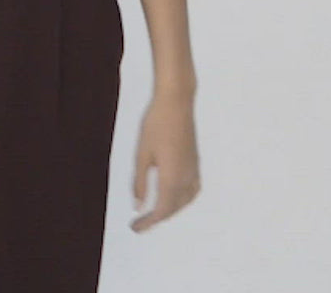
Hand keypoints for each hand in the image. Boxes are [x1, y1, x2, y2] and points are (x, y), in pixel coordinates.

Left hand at [129, 89, 200, 231]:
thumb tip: (138, 205)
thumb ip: (139, 181)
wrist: (177, 101)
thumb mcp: (142, 153)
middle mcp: (187, 178)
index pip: (161, 211)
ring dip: (171, 210)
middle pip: (174, 208)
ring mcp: (194, 169)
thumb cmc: (155, 124)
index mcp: (172, 178)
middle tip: (140, 223)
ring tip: (155, 212)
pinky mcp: (196, 161)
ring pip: (185, 201)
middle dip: (157, 218)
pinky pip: (192, 190)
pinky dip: (181, 199)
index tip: (134, 228)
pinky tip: (173, 195)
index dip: (148, 223)